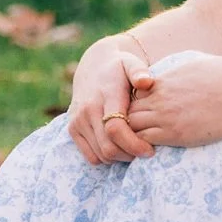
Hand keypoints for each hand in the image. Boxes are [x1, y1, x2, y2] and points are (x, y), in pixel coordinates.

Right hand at [66, 39, 153, 164]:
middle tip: (145, 152)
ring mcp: (78, 121)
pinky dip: (106, 158)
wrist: (92, 67)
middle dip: (130, 155)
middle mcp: (87, 110)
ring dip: (120, 158)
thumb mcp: (131, 63)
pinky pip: (91, 157)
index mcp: (105, 96)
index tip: (149, 150)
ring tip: (133, 148)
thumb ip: (139, 71)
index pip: (115, 128)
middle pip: (108, 147)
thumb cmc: (119, 68)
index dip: (133, 144)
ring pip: (100, 155)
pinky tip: (118, 147)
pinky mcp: (72, 130)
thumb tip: (146, 81)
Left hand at [126, 53, 221, 148]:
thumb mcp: (195, 66)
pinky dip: (144, 146)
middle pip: (127, 111)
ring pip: (131, 127)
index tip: (145, 114)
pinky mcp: (175, 134)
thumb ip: (180, 72)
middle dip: (129, 122)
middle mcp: (159, 98)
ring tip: (144, 143)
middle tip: (140, 134)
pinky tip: (153, 150)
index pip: (132, 94)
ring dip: (134, 136)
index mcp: (163, 81)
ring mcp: (165, 116)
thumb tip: (184, 72)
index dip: (135, 105)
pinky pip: (145, 141)